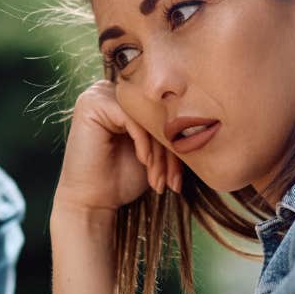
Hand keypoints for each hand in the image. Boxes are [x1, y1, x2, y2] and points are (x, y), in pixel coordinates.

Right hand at [52, 81, 181, 217]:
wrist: (93, 202)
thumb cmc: (122, 178)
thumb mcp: (155, 153)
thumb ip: (169, 132)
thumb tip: (202, 120)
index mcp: (126, 100)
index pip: (162, 114)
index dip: (176, 144)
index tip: (179, 178)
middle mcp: (111, 91)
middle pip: (155, 114)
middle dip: (169, 151)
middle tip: (172, 181)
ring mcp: (99, 95)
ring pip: (146, 117)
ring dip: (158, 152)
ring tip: (158, 179)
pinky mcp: (92, 104)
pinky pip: (131, 118)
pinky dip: (143, 142)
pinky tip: (143, 162)